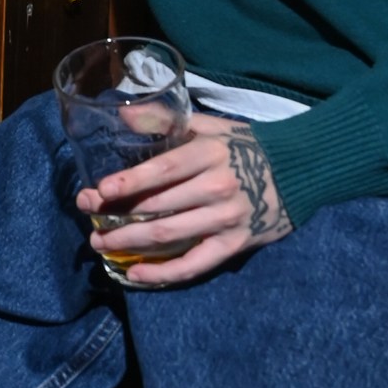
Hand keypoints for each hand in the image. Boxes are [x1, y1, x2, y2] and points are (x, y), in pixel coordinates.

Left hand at [78, 114, 292, 285]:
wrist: (297, 170)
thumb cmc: (244, 146)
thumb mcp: (207, 126)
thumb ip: (165, 120)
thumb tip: (121, 113)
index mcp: (208, 154)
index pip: (162, 170)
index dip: (129, 182)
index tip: (100, 191)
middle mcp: (216, 187)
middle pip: (158, 207)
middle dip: (117, 216)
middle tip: (89, 219)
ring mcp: (226, 219)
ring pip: (169, 236)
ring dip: (130, 243)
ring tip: (101, 244)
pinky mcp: (235, 244)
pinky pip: (194, 265)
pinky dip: (163, 273)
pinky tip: (135, 275)